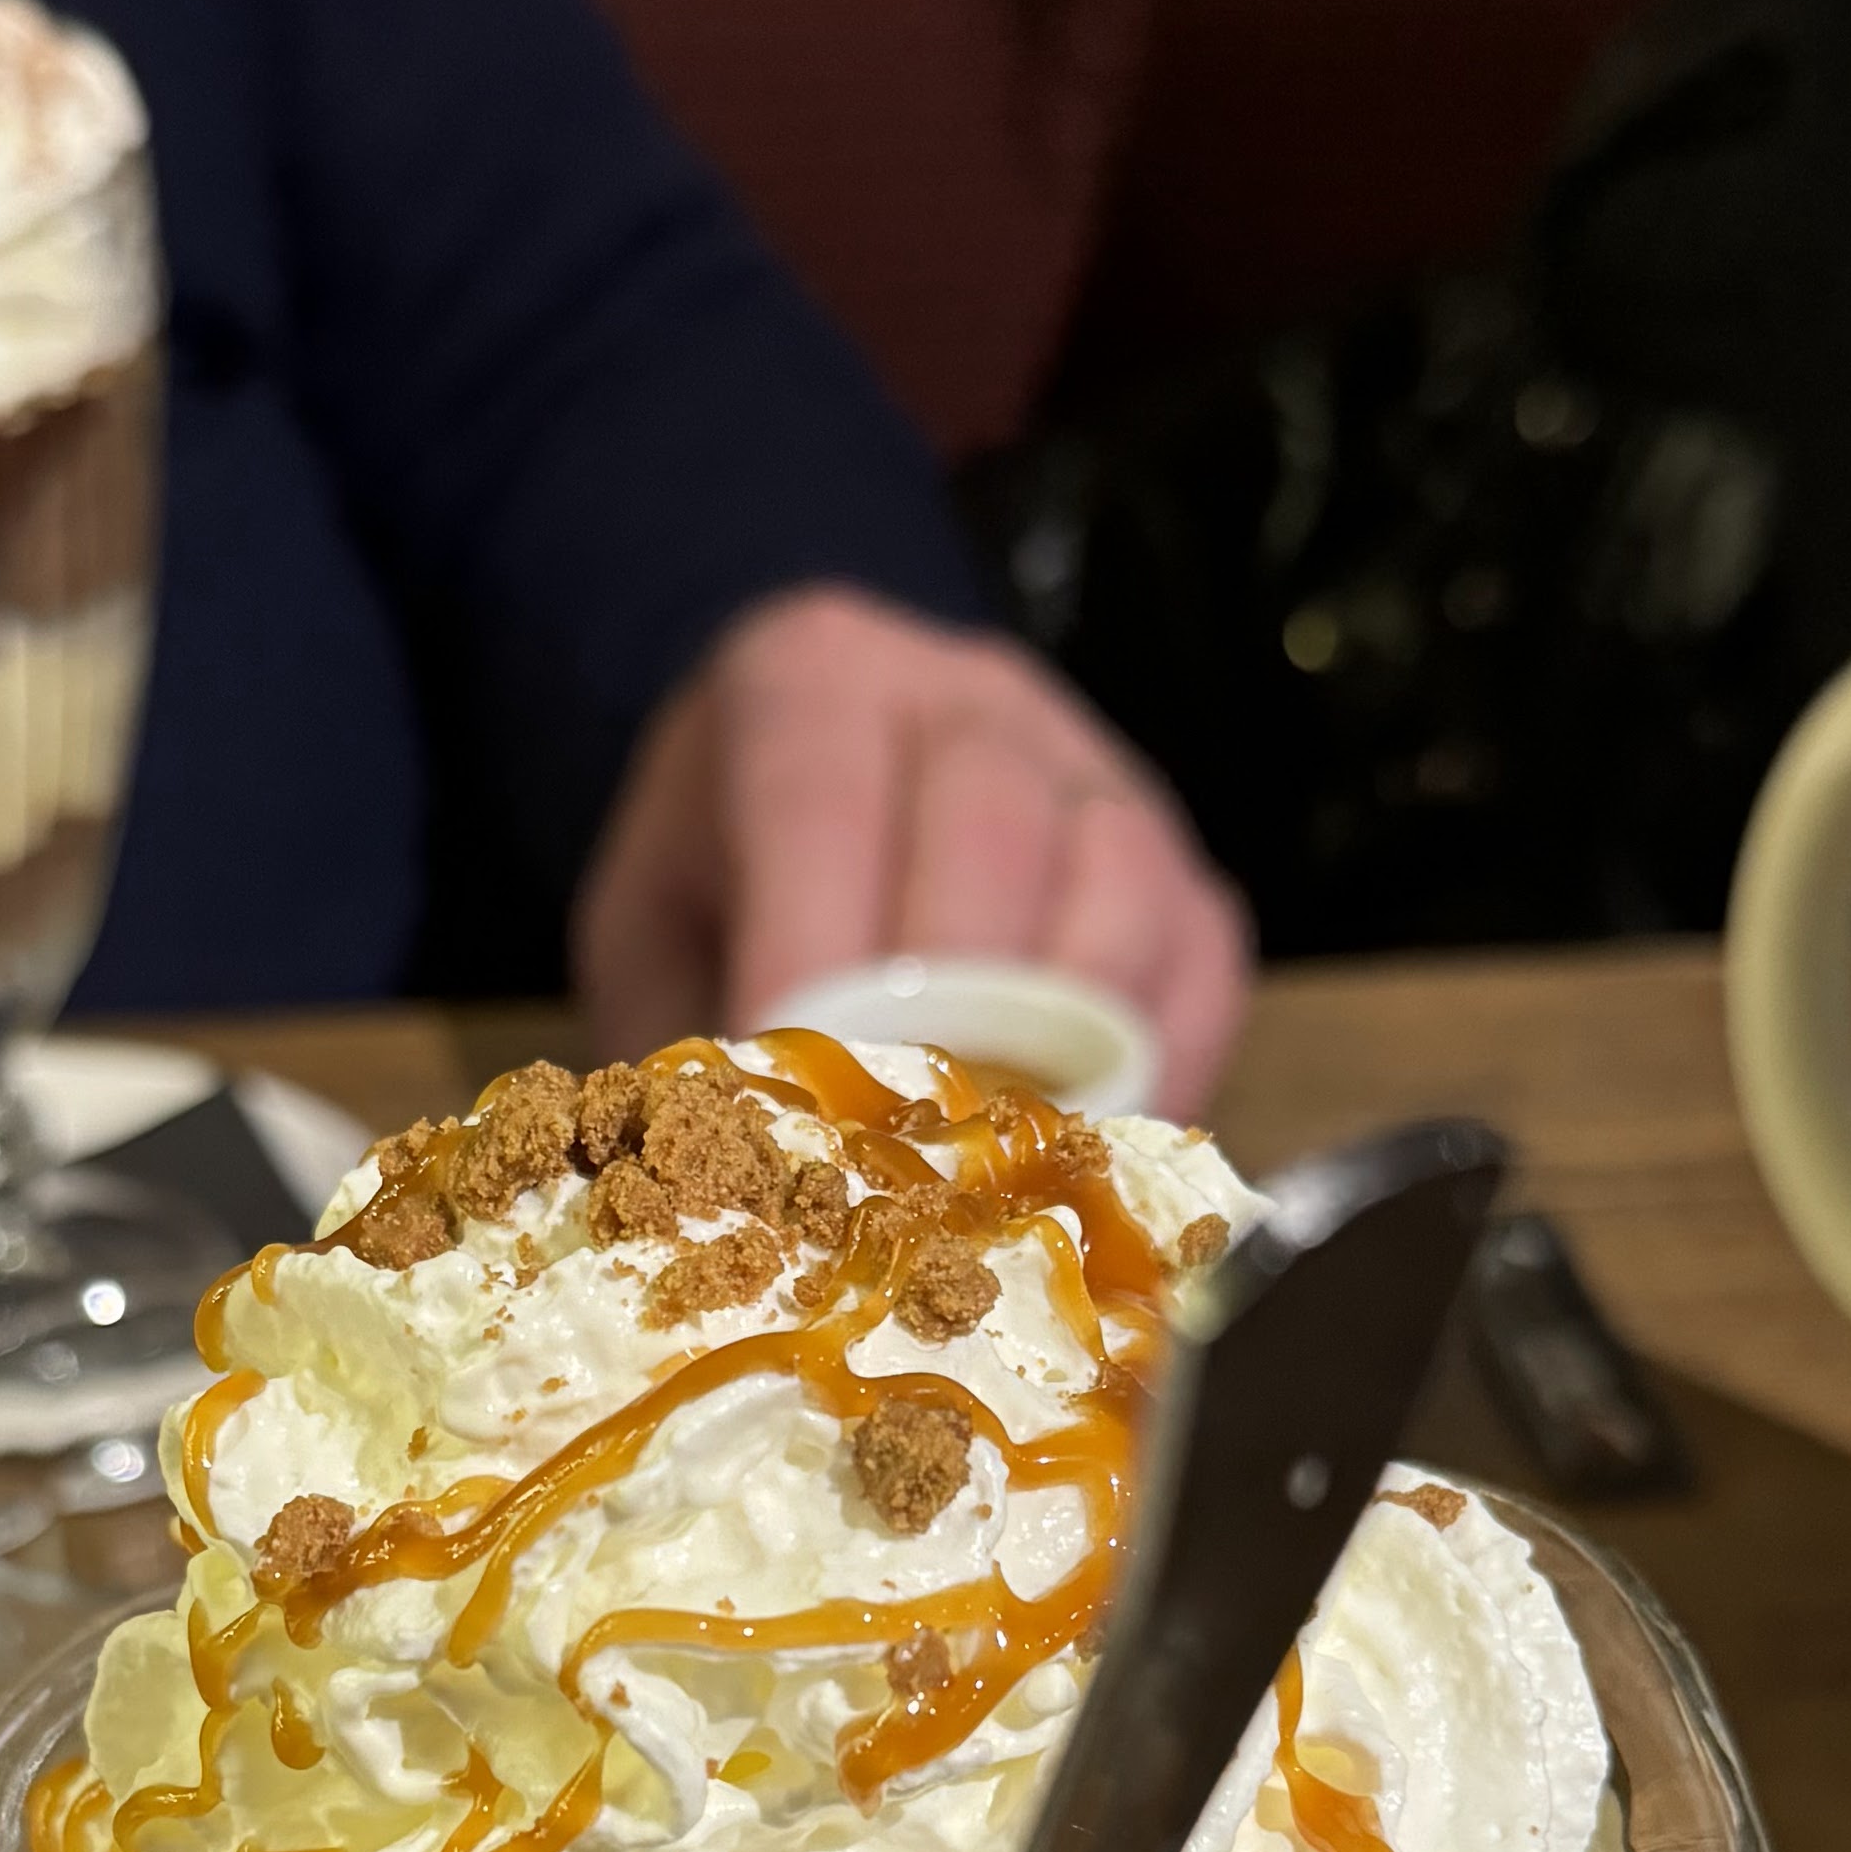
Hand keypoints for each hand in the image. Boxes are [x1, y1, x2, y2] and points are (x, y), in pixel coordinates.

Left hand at [573, 588, 1247, 1114]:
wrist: (806, 832)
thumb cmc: (718, 894)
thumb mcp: (653, 940)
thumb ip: (683, 1030)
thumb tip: (729, 1171)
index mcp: (811, 680)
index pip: (819, 795)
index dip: (810, 946)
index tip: (790, 1077)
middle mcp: (970, 699)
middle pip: (990, 826)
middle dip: (943, 1003)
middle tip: (896, 1142)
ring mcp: (1094, 774)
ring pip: (1119, 880)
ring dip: (1060, 1037)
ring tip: (995, 1158)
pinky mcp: (1177, 868)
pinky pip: (1197, 957)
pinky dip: (1155, 1064)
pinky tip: (1086, 1147)